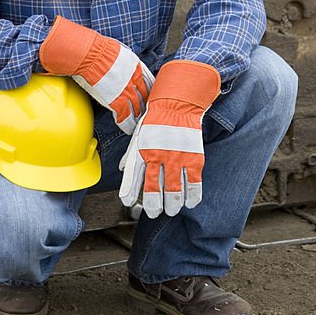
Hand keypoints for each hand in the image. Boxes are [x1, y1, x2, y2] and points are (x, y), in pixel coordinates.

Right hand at [39, 16, 153, 133]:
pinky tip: (126, 127)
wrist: (91, 55)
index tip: (151, 96)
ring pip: (136, 108)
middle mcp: (134, 80)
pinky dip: (125, 122)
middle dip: (146, 105)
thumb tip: (122, 62)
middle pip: (144, 96)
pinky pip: (124, 115)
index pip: (148, 82)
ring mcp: (126, 91)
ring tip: (139, 123)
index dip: (150, 90)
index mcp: (136, 67)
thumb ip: (125, 61)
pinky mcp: (116, 101)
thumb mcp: (120, 52)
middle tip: (148, 112)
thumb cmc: (100, 49)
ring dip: (138, 116)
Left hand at [119, 60, 219, 217]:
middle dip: (153, 205)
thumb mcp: (139, 134)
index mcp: (143, 151)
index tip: (129, 203)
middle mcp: (159, 157)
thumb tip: (121, 170)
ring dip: (173, 204)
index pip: (134, 178)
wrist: (179, 102)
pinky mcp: (194, 158)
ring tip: (172, 210)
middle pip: (155, 190)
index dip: (131, 192)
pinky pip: (194, 184)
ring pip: (174, 191)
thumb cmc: (157, 118)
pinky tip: (190, 202)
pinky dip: (192, 196)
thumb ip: (131, 154)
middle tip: (154, 212)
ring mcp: (177, 159)